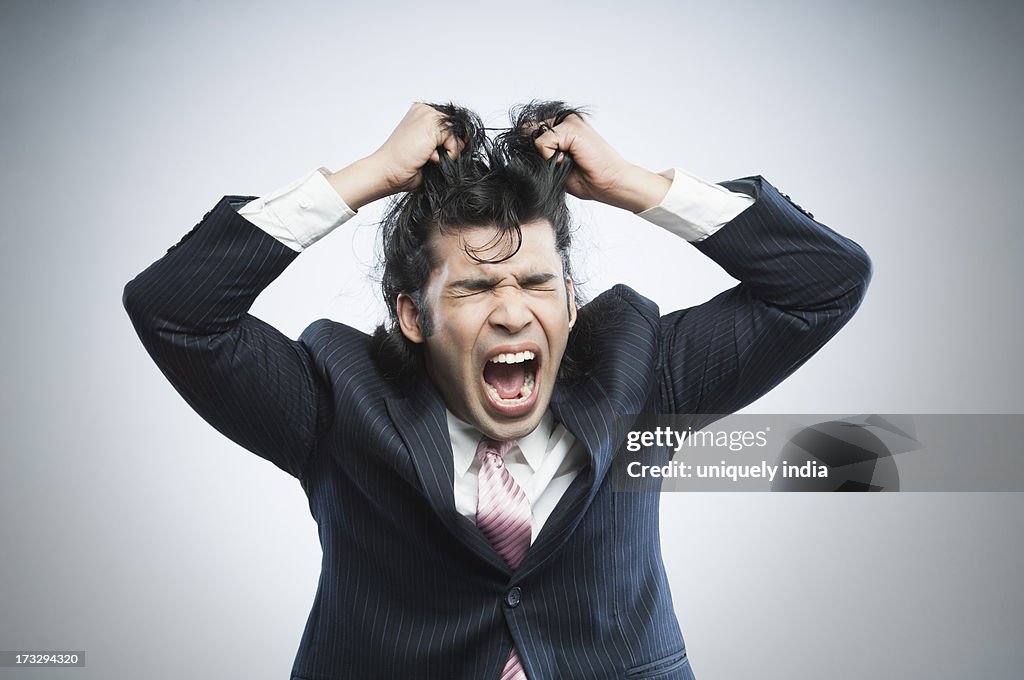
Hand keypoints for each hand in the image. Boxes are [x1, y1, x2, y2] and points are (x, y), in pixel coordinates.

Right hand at [328, 103, 463, 209]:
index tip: (437, 154)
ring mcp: (428, 114)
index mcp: (420, 113)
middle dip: (449, 145)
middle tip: (427, 156)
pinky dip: (449, 154)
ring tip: (427, 157)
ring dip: (448, 151)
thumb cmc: (402, 166)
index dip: (449, 141)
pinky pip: (455, 141)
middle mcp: (424, 110)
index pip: (449, 124)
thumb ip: (445, 143)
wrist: (386, 171)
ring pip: (456, 134)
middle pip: (456, 128)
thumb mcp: (427, 150)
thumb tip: (465, 143)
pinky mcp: (432, 124)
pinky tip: (429, 158)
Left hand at [528, 114, 670, 212]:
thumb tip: (521, 143)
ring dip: (545, 155)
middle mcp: (565, 119)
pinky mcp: (571, 127)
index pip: (530, 130)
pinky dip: (549, 157)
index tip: (551, 162)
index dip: (531, 149)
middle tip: (561, 163)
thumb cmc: (588, 178)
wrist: (611, 183)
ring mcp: (569, 121)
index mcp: (562, 126)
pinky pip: (542, 142)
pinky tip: (568, 161)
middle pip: (529, 131)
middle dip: (537, 152)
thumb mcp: (556, 165)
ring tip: (566, 162)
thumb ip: (540, 152)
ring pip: (535, 136)